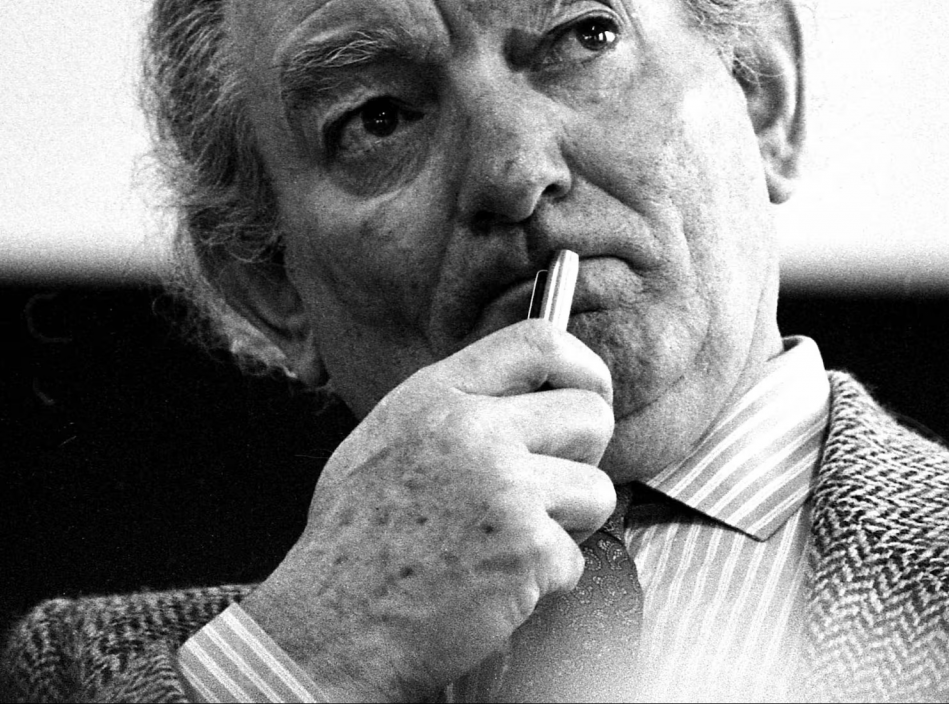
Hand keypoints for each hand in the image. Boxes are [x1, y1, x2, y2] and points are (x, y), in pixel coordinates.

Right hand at [242, 320, 614, 701]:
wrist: (331, 625)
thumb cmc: (354, 539)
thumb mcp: (387, 435)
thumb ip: (454, 404)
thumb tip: (522, 392)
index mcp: (439, 396)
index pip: (539, 341)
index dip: (583, 366)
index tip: (591, 391)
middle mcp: (475, 431)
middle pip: (590, 414)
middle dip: (587, 453)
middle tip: (556, 482)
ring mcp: (505, 488)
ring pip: (598, 488)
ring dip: (571, 522)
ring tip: (518, 539)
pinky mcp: (525, 550)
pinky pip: (577, 556)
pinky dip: (548, 578)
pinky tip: (500, 581)